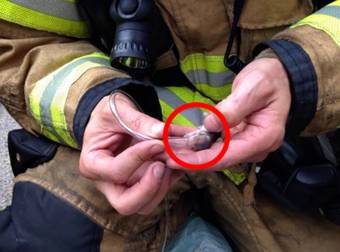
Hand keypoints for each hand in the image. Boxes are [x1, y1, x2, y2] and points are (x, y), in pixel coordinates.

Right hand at [80, 93, 183, 214]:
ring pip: (147, 204)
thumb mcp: (116, 110)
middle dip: (149, 187)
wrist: (113, 120)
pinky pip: (160, 191)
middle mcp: (108, 182)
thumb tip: (163, 132)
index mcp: (93, 164)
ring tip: (171, 158)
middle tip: (161, 165)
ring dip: (164, 184)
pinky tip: (177, 160)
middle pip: (127, 204)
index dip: (138, 159)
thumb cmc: (108, 115)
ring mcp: (127, 186)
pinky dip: (173, 178)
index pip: (116, 172)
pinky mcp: (143, 184)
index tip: (157, 143)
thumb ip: (138, 121)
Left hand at [166, 58, 290, 169]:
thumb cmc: (269, 79)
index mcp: (264, 137)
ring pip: (216, 155)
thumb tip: (210, 125)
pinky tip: (181, 142)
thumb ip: (232, 108)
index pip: (227, 156)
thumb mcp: (252, 88)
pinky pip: (217, 146)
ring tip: (168, 150)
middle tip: (165, 156)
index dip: (199, 160)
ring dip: (192, 154)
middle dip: (191, 159)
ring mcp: (248, 145)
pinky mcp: (239, 139)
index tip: (176, 160)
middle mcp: (256, 147)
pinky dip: (199, 145)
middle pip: (219, 159)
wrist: (278, 76)